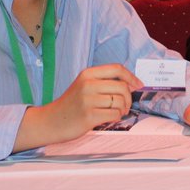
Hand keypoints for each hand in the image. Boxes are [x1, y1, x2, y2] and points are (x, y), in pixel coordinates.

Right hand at [15, 64, 141, 149]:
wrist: (51, 121)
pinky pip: (114, 114)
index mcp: (88, 74)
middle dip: (129, 98)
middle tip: (124, 105)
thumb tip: (133, 83)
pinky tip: (109, 118)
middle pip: (122, 87)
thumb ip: (105, 82)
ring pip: (120, 101)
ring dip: (123, 109)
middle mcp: (88, 84)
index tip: (139, 85)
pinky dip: (116, 117)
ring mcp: (88, 100)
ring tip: (115, 112)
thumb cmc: (72, 104)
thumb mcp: (85, 85)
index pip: (117, 69)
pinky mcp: (89, 116)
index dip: (132, 77)